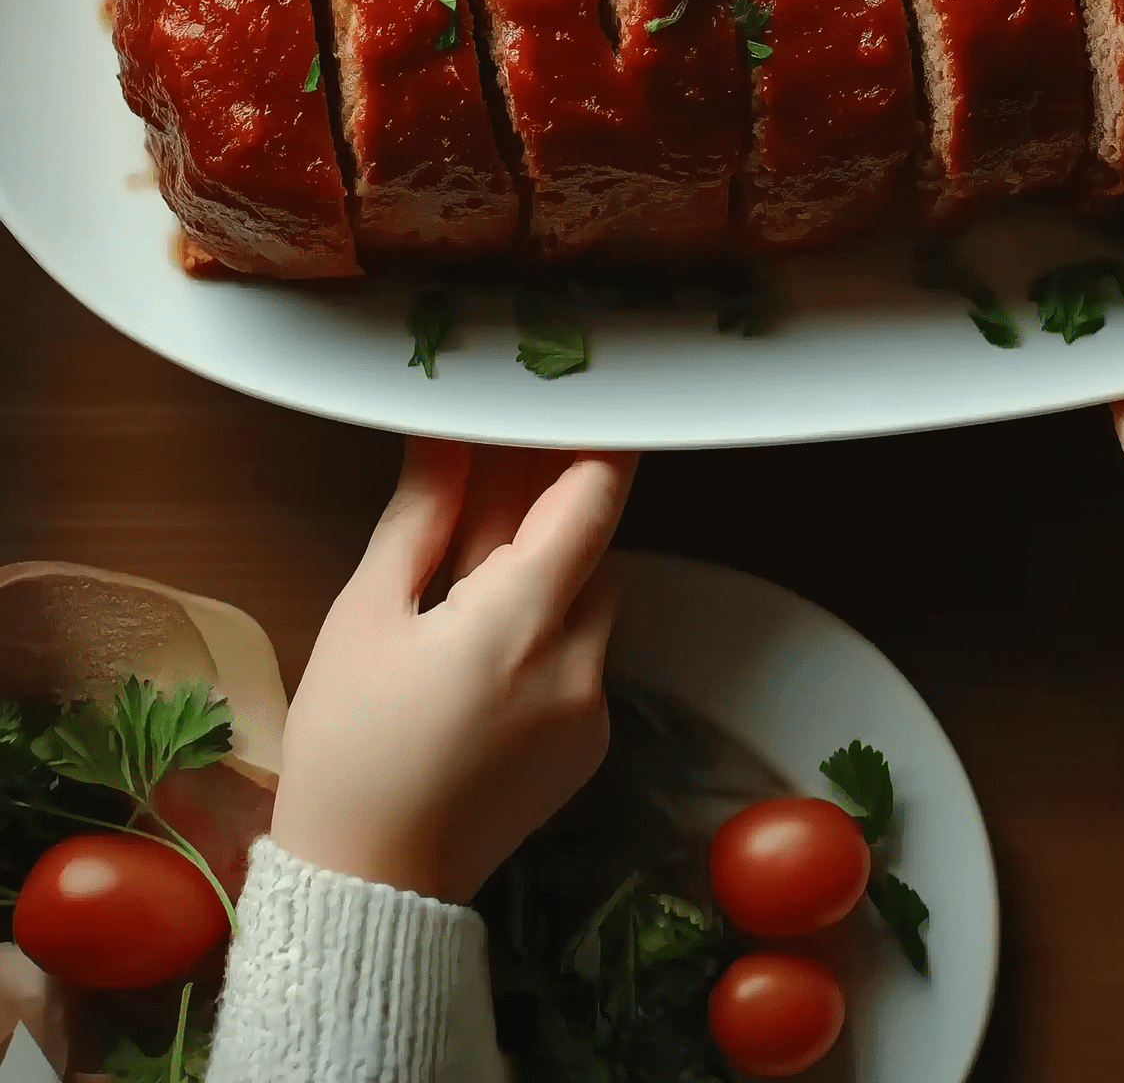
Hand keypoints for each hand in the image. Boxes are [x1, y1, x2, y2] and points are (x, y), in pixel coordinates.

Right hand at [270, 438, 636, 902]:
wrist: (369, 890)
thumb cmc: (349, 748)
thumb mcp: (368, 614)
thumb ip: (422, 515)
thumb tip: (447, 434)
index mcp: (522, 620)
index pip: (593, 498)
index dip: (586, 445)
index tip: (563, 413)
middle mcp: (578, 661)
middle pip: (593, 548)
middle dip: (546, 512)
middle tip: (485, 493)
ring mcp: (592, 710)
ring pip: (592, 604)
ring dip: (548, 576)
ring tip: (470, 580)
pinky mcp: (589, 748)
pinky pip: (583, 662)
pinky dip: (548, 637)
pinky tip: (481, 654)